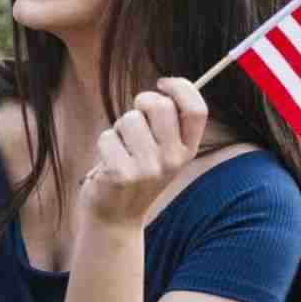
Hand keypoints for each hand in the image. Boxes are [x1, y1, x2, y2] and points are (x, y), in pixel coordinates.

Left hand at [79, 77, 208, 228]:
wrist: (116, 218)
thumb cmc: (135, 173)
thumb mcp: (161, 152)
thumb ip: (167, 124)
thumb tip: (166, 86)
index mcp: (188, 150)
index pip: (197, 109)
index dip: (181, 87)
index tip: (162, 82)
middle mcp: (173, 159)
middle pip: (159, 105)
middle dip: (140, 102)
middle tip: (133, 120)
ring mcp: (149, 168)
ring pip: (128, 119)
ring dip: (118, 129)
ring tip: (121, 151)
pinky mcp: (122, 174)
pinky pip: (107, 136)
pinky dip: (103, 144)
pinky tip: (108, 165)